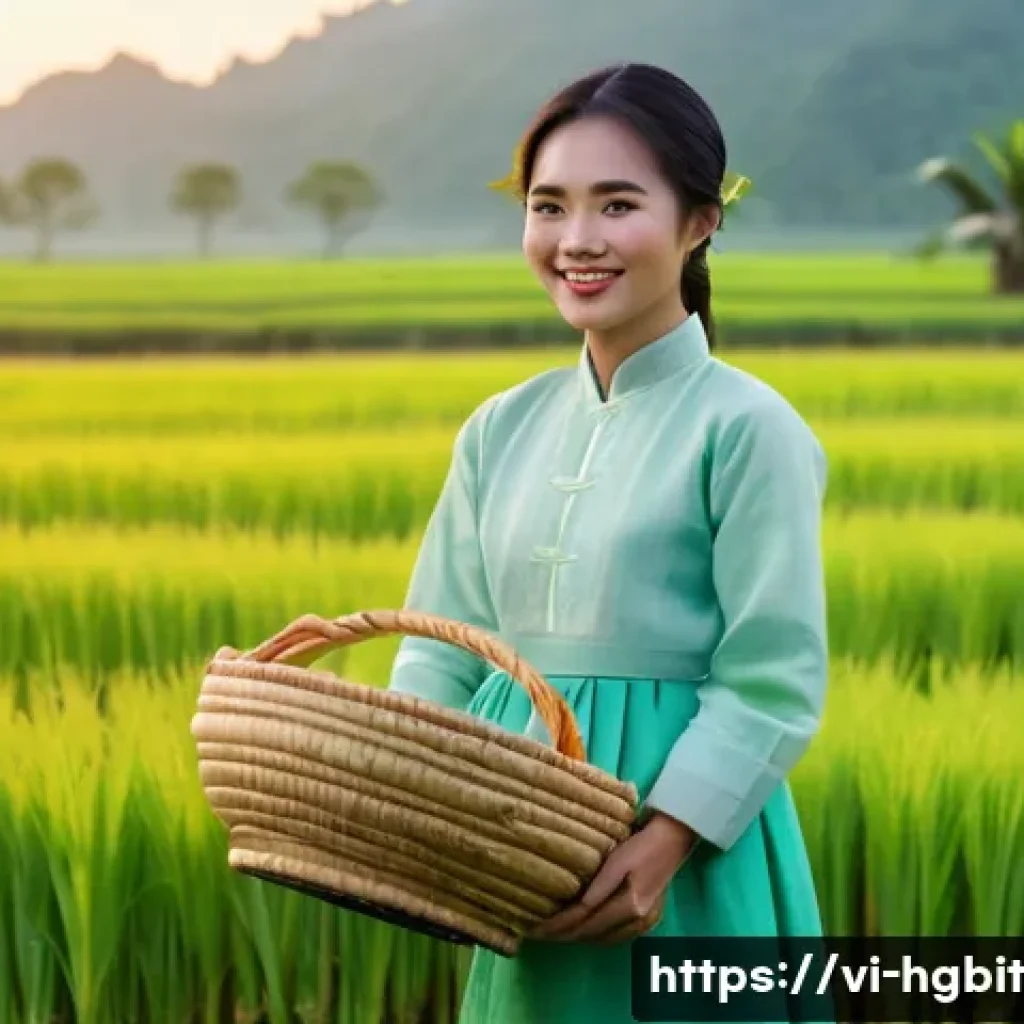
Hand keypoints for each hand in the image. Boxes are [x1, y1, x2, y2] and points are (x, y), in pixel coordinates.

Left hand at [528, 810, 697, 944]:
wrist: (672, 840)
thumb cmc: (640, 844)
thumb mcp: (616, 861)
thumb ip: (597, 887)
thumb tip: (572, 908)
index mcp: (630, 904)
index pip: (584, 919)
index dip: (558, 926)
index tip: (535, 930)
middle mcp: (637, 919)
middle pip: (592, 933)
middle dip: (564, 935)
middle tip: (539, 934)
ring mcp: (645, 922)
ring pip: (604, 939)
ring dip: (579, 937)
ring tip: (557, 932)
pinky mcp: (649, 920)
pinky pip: (618, 936)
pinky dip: (598, 935)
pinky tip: (585, 930)